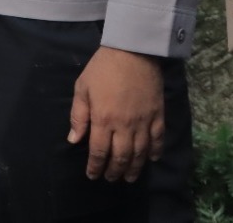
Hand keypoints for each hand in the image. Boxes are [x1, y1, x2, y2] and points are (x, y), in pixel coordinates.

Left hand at [67, 46, 163, 181]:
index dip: (95, 166)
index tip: (92, 175)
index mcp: (103, 119)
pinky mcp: (158, 116)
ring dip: (134, 168)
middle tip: (110, 179)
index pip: (98, 151)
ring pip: (140, 153)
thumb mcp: (82, 88)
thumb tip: (74, 139)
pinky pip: (158, 140)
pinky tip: (151, 159)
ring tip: (129, 177)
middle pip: (120, 157)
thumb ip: (78, 115)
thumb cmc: (102, 68)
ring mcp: (144, 123)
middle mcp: (124, 126)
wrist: (132, 52)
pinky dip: (155, 152)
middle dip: (114, 171)